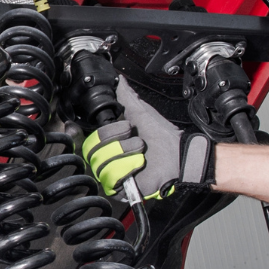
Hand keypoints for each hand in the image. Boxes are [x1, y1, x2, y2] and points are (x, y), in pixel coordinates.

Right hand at [81, 80, 215, 199]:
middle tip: (137, 139)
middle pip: (93, 150)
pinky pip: (111, 179)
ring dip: (127, 153)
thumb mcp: (140, 112)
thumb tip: (118, 79)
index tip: (126, 126)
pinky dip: (128, 168)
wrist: (178, 154)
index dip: (107, 132)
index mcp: (110, 142)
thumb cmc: (162, 136)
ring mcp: (112, 174)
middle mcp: (107, 158)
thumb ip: (126, 96)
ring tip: (142, 152)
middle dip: (118, 141)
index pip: (90, 138)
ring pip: (102, 164)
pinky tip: (139, 165)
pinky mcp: (120, 189)